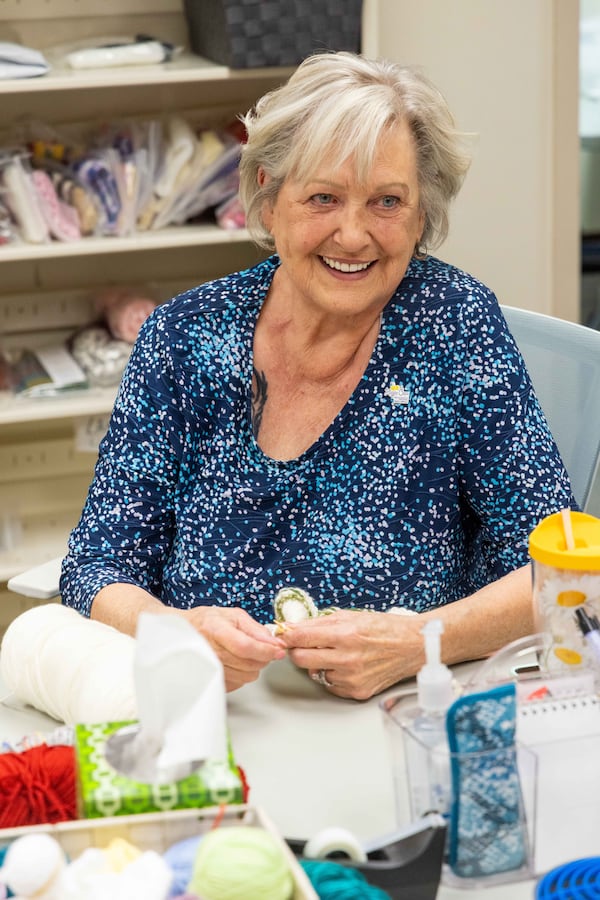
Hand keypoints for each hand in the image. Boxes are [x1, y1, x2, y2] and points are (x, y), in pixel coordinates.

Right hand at [181, 606, 286, 691]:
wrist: (185, 633)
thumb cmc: (209, 622)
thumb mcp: (234, 616)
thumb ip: (256, 629)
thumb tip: (275, 643)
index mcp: (216, 630)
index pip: (245, 646)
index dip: (265, 650)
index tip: (278, 650)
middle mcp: (210, 651)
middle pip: (248, 664)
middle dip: (263, 657)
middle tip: (263, 648)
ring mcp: (208, 669)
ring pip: (246, 676)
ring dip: (253, 666)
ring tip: (246, 654)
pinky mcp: (210, 680)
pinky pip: (238, 683)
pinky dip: (243, 674)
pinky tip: (236, 663)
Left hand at [281, 609, 424, 699]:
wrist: (412, 646)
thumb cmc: (383, 628)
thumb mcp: (350, 616)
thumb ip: (319, 623)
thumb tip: (293, 627)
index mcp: (346, 635)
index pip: (302, 638)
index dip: (287, 636)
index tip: (281, 635)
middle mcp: (348, 659)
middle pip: (301, 660)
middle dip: (298, 651)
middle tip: (303, 645)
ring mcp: (352, 678)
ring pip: (315, 674)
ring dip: (318, 664)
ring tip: (334, 654)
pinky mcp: (357, 692)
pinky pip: (331, 685)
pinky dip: (332, 675)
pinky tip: (346, 665)